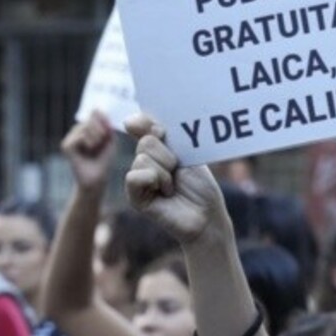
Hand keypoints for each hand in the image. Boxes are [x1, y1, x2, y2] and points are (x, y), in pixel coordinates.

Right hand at [61, 111, 115, 190]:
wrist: (97, 179)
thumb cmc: (104, 161)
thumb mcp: (110, 141)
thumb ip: (106, 125)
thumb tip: (98, 110)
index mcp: (87, 129)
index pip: (94, 114)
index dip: (101, 116)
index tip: (107, 124)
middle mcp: (77, 132)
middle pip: (90, 119)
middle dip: (101, 130)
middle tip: (101, 142)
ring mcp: (70, 138)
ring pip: (85, 127)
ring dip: (96, 138)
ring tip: (95, 149)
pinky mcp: (66, 145)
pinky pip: (80, 136)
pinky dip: (88, 143)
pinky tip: (88, 151)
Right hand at [124, 115, 226, 246]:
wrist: (207, 215)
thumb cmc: (201, 187)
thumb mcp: (186, 154)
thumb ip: (162, 136)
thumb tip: (128, 121)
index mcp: (158, 148)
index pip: (142, 125)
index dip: (149, 124)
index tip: (162, 132)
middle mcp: (146, 162)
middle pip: (146, 142)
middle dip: (168, 156)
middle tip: (178, 170)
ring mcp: (140, 180)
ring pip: (142, 159)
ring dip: (165, 172)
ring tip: (173, 187)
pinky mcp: (136, 198)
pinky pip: (134, 177)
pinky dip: (153, 180)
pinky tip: (164, 192)